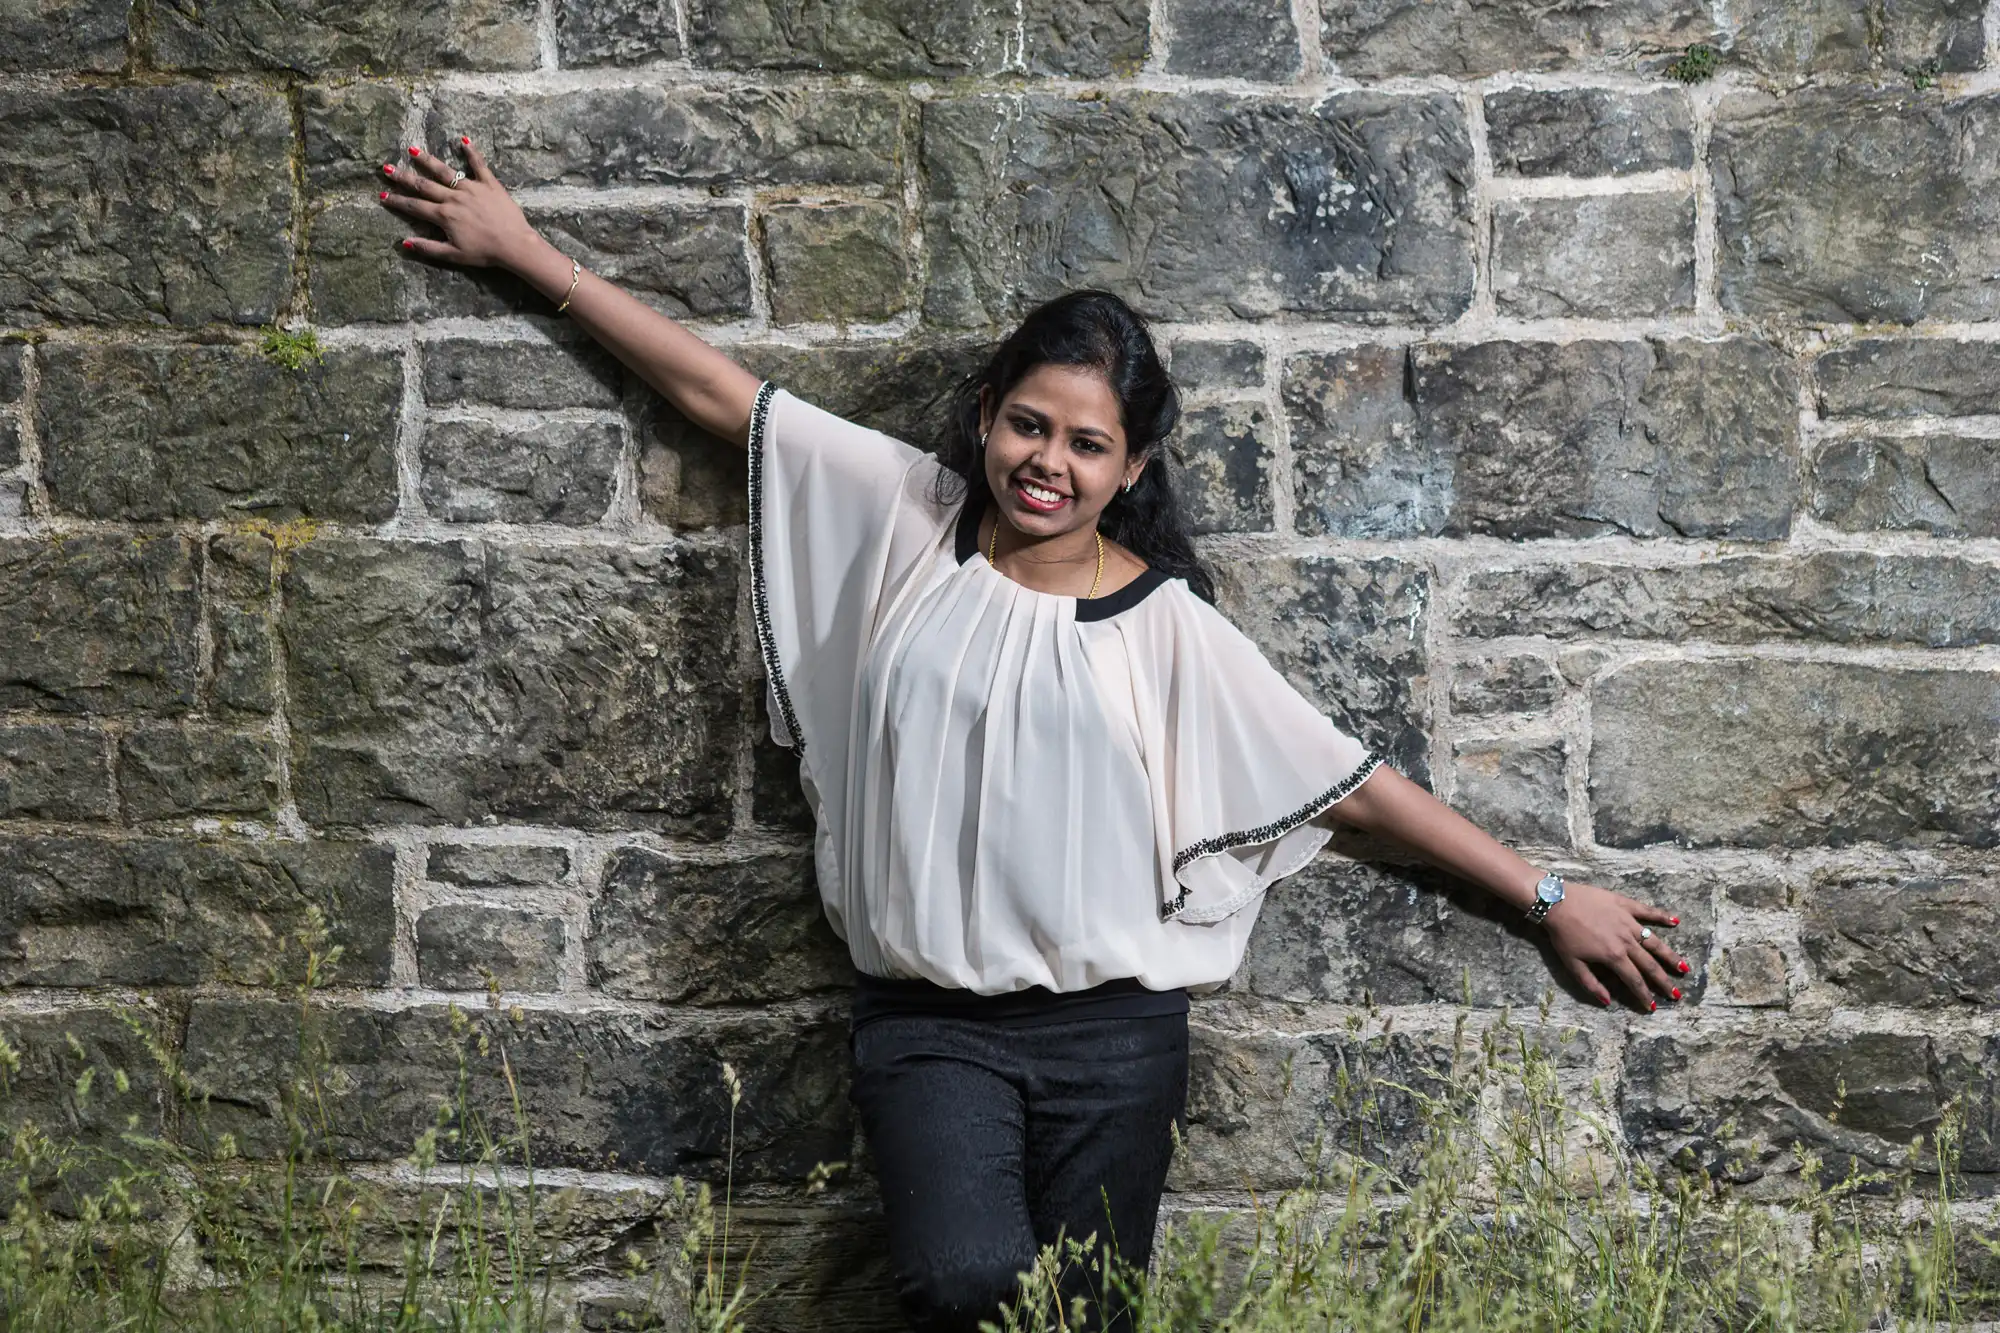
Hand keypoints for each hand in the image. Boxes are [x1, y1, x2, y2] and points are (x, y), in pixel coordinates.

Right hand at [377, 139, 539, 269]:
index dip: (397, 201)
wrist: (514, 244)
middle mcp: (453, 198)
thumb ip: (428, 248)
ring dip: (428, 160)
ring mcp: (471, 188)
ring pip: (445, 171)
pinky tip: (463, 140)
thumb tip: (404, 243)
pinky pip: (479, 165)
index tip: (382, 196)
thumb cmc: (485, 252)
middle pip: (424, 185)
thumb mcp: (454, 255)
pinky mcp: (489, 184)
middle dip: (404, 177)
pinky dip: (472, 152)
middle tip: (387, 168)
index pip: (415, 206)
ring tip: (413, 149)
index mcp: (444, 215)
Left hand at [1541, 880, 1687, 1010]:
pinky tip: (1676, 921)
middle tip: (1676, 994)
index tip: (1652, 1006)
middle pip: (1650, 965)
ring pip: (1655, 941)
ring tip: (1684, 967)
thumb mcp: (1572, 963)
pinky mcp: (1625, 905)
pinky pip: (1647, 911)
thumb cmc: (1563, 934)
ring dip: (1670, 956)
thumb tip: (1608, 1001)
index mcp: (1613, 956)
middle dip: (1664, 981)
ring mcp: (1628, 922)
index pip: (1634, 980)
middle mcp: (1626, 941)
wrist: (1556, 902)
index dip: (1644, 995)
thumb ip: (1591, 983)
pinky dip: (1662, 916)